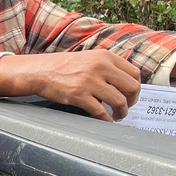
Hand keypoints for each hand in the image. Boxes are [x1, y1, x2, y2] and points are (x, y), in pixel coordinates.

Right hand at [0, 50, 141, 120]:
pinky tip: (105, 120)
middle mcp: (100, 67)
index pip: (134, 73)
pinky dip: (107, 119)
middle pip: (132, 87)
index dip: (136, 88)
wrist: (39, 71)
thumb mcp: (89, 58)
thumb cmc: (63, 66)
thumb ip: (107, 66)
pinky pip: (102, 112)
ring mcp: (90, 81)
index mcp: (105, 56)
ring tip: (117, 115)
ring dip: (121, 112)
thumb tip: (125, 82)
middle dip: (132, 101)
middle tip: (125, 107)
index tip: (130, 95)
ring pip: (119, 101)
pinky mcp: (79, 95)